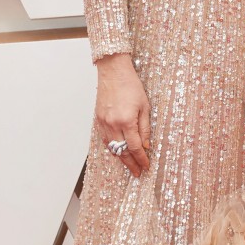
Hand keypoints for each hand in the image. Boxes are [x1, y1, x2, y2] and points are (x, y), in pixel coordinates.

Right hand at [94, 53, 150, 177]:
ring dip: (121, 158)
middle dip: (131, 164)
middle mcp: (113, 124)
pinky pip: (104, 139)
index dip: (141, 159)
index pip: (135, 147)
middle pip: (122, 151)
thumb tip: (146, 146)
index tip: (146, 166)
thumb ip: (145, 128)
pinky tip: (118, 152)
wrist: (113, 72)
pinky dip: (112, 148)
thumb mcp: (144, 107)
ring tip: (129, 166)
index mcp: (126, 121)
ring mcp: (103, 123)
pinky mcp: (98, 120)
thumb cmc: (130, 85)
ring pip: (112, 148)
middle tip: (138, 173)